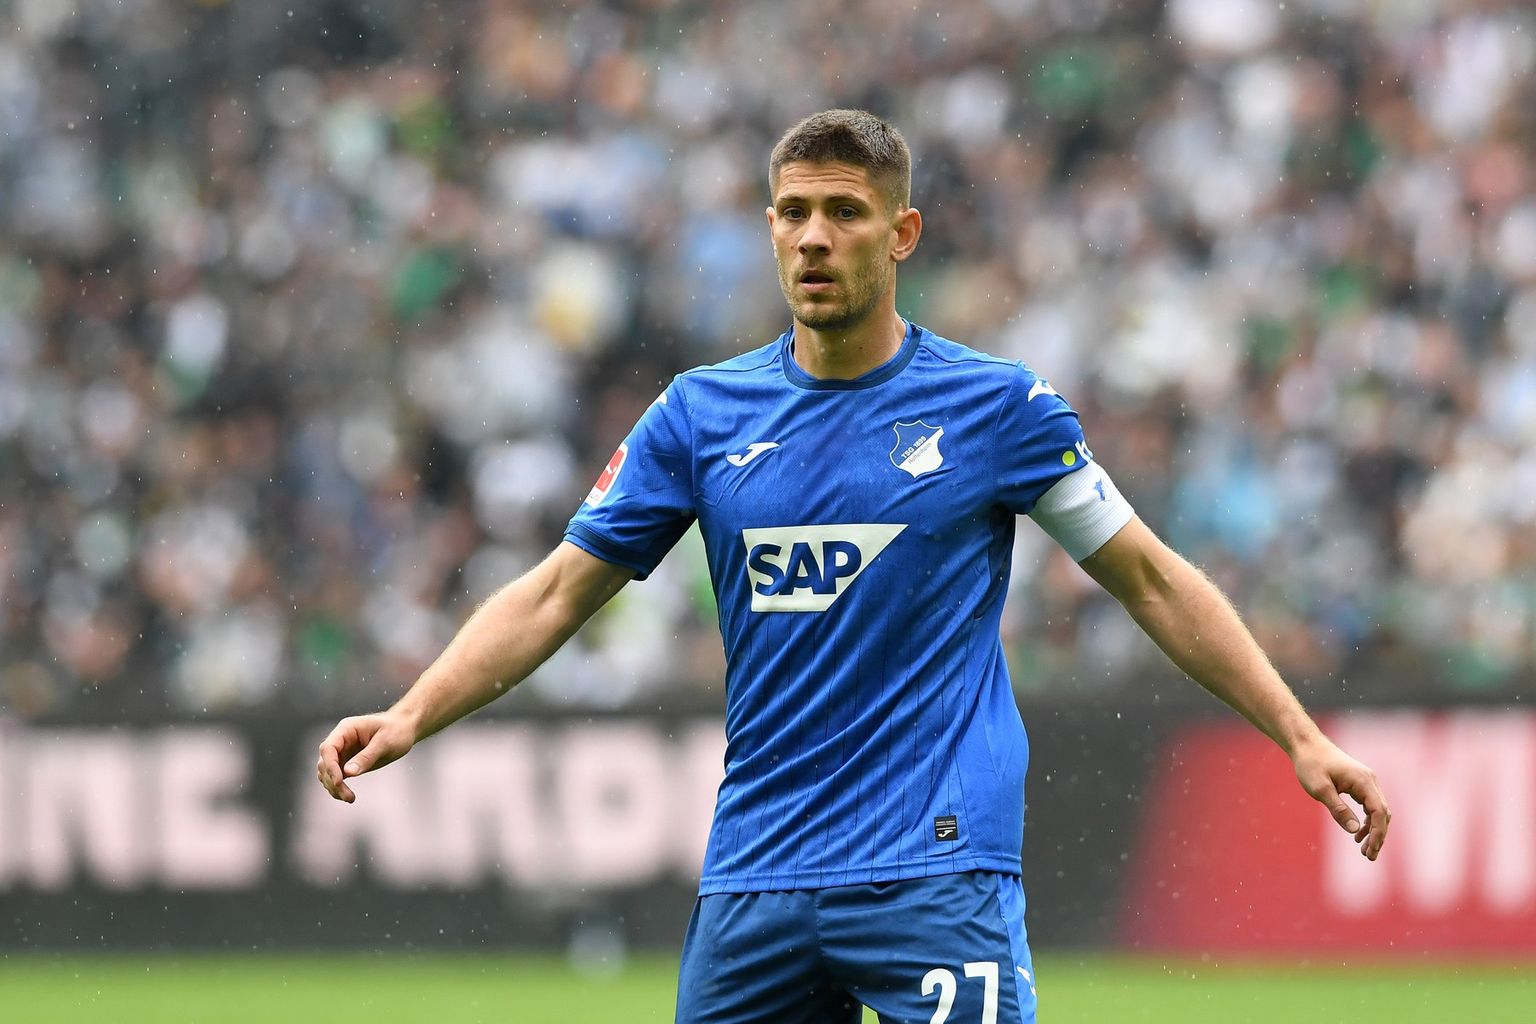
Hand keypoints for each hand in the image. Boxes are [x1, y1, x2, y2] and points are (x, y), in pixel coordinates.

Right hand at [316, 712, 416, 802]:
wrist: (403, 729)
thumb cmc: (396, 731)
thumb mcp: (385, 743)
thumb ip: (366, 757)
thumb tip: (347, 773)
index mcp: (346, 729)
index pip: (328, 748)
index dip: (330, 766)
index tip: (339, 782)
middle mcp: (340, 740)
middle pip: (325, 762)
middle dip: (333, 781)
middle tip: (348, 796)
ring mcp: (342, 751)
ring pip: (327, 772)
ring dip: (334, 787)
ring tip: (349, 798)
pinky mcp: (347, 762)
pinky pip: (335, 776)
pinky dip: (338, 787)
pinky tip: (347, 796)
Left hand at [1291, 735, 1389, 859]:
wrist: (1306, 745)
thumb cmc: (1311, 764)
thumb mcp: (1321, 789)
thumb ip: (1338, 809)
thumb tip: (1355, 830)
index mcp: (1363, 781)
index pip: (1379, 812)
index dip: (1377, 833)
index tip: (1370, 850)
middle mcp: (1369, 781)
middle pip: (1383, 813)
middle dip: (1378, 836)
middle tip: (1368, 856)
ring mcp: (1366, 781)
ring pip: (1378, 810)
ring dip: (1373, 830)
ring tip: (1363, 849)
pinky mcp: (1359, 783)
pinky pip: (1369, 805)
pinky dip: (1367, 820)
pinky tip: (1357, 832)